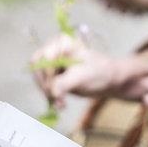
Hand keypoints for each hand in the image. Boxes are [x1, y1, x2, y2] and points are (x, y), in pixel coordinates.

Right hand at [32, 34, 147, 105]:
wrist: (110, 80)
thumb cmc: (100, 72)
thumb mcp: (82, 76)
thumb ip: (65, 83)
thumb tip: (52, 92)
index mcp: (61, 42)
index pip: (43, 58)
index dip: (47, 75)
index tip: (55, 90)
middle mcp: (54, 49)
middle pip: (37, 69)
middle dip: (46, 86)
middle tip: (57, 100)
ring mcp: (52, 63)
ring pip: (39, 79)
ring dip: (48, 94)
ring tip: (62, 105)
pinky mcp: (54, 75)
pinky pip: (45, 86)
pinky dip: (51, 96)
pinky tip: (61, 104)